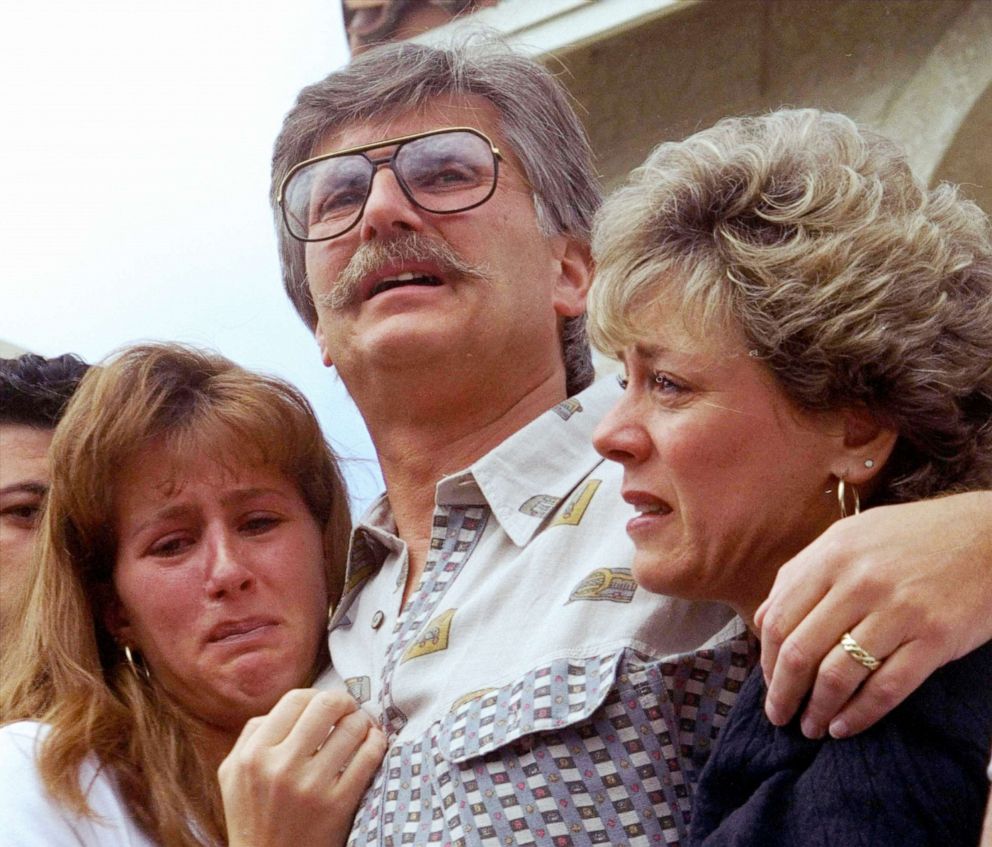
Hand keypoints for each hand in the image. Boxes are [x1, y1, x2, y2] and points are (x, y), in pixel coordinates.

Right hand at [219, 688, 386, 846]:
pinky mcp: (338, 805)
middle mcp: (279, 767)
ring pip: (352, 728)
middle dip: (344, 702)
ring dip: (363, 722)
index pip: (295, 699)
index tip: (325, 705)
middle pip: (326, 705)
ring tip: (363, 727)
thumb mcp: (234, 775)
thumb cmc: (253, 818)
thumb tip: (292, 704)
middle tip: (349, 709)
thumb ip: (253, 735)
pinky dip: (376, 742)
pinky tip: (374, 743)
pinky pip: (369, 757)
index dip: (316, 695)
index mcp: (252, 755)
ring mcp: (310, 787)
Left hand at [755, 491, 991, 738]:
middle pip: (801, 651)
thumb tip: (762, 621)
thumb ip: (802, 574)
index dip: (767, 660)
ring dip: (818, 709)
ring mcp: (898, 610)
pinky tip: (844, 727)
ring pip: (838, 674)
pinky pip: (886, 688)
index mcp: (831, 555)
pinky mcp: (934, 638)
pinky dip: (859, 715)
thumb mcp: (849, 538)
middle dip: (783, 692)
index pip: (780, 619)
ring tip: (811, 727)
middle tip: (779, 716)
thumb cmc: (911, 538)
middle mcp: (859, 581)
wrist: (989, 535)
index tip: (768, 683)